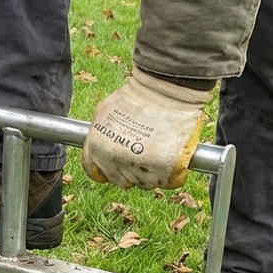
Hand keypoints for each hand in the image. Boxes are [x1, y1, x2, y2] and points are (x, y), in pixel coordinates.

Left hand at [81, 70, 210, 189]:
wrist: (165, 89)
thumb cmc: (137, 96)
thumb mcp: (105, 112)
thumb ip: (99, 134)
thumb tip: (98, 144)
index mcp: (96, 149)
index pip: (96, 174)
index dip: (108, 171)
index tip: (119, 165)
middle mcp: (114, 162)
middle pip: (123, 181)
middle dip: (133, 170)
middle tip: (145, 151)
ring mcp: (139, 167)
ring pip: (146, 183)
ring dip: (154, 171)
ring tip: (161, 148)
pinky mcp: (165, 170)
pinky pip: (171, 182)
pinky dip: (175, 173)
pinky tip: (175, 155)